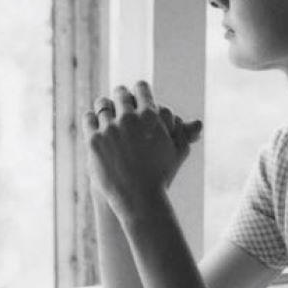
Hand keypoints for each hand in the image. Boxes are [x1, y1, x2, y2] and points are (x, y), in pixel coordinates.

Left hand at [82, 81, 201, 215]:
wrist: (139, 198)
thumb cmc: (162, 176)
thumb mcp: (179, 152)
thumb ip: (186, 133)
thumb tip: (198, 123)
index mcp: (150, 116)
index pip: (141, 88)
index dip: (139, 89)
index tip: (137, 91)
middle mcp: (128, 118)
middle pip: (120, 93)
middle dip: (121, 94)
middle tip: (120, 96)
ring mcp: (109, 128)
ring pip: (102, 104)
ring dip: (105, 104)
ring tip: (105, 107)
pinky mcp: (94, 140)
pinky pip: (89, 119)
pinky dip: (92, 117)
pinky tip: (94, 120)